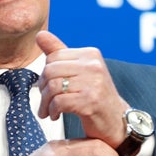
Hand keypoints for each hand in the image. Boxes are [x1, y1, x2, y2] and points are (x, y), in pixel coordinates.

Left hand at [35, 31, 129, 147]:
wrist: (115, 121)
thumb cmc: (94, 95)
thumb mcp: (78, 71)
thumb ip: (59, 52)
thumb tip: (40, 34)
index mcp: (90, 54)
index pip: (54, 57)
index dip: (45, 74)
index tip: (46, 88)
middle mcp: (94, 65)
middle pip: (50, 71)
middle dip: (42, 89)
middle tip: (45, 102)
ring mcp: (93, 83)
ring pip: (52, 87)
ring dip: (46, 103)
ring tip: (48, 111)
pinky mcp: (90, 101)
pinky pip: (58, 102)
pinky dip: (52, 111)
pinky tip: (55, 115)